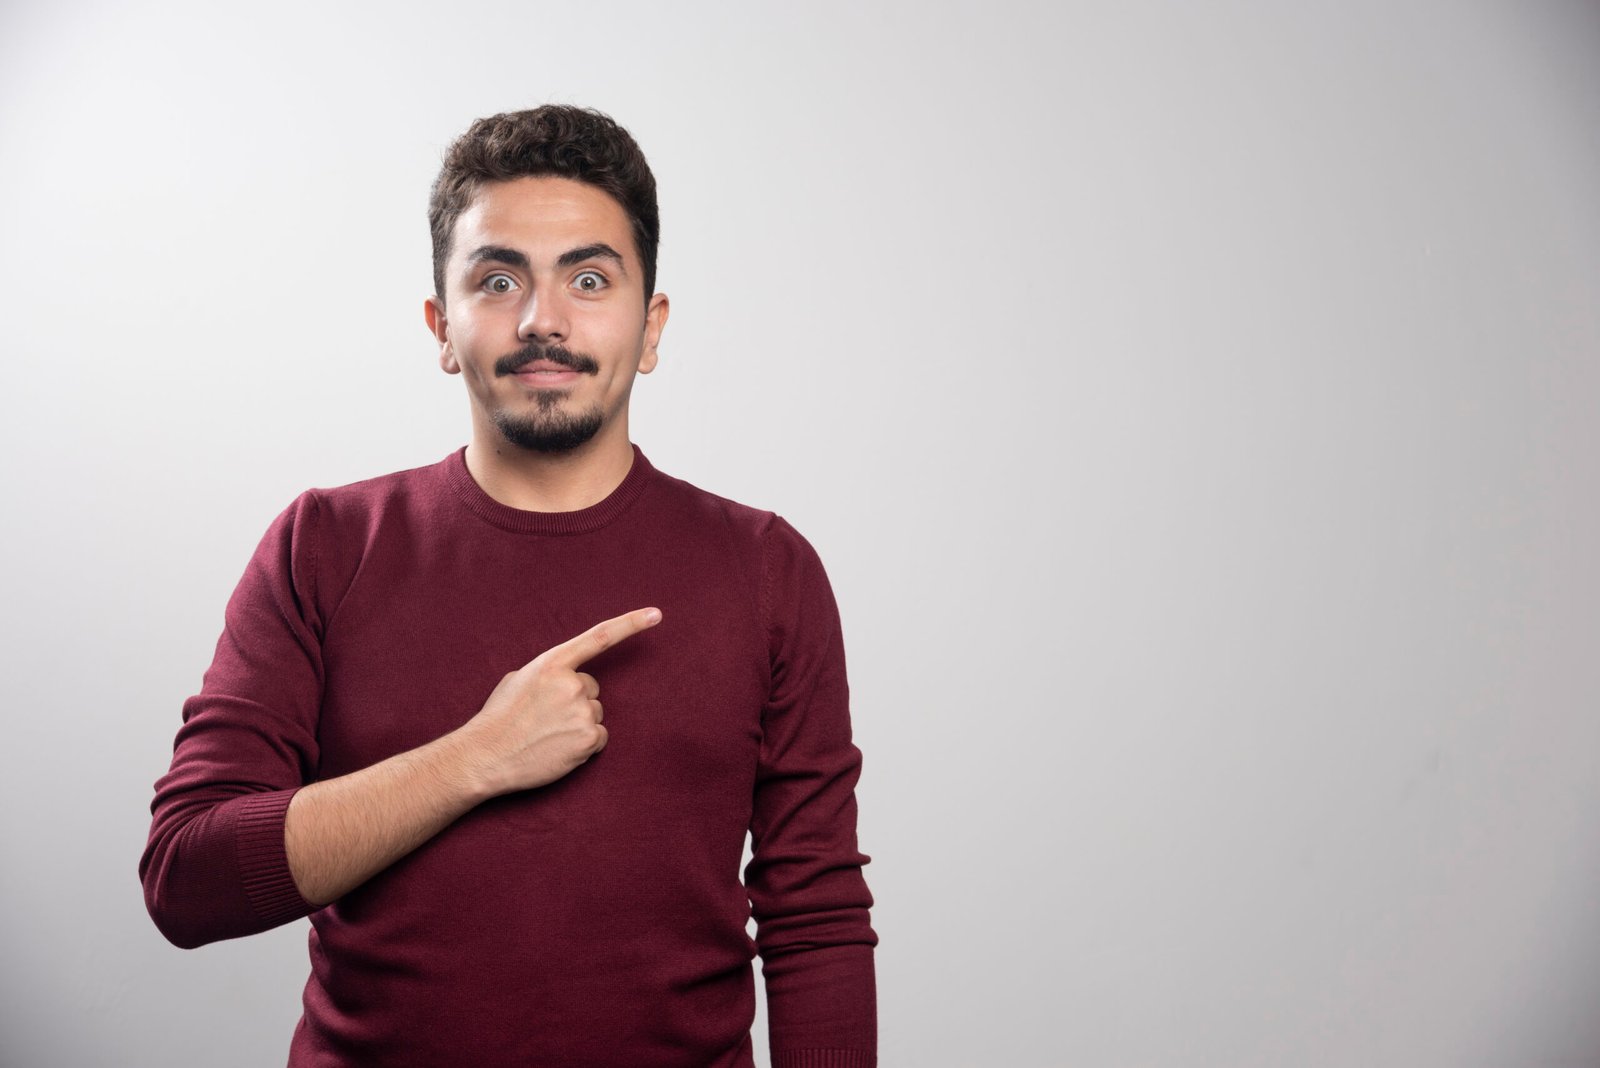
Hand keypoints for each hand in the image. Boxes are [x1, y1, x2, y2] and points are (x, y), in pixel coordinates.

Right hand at [454, 607, 661, 798]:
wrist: (484, 756)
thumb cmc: (497, 718)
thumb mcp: (518, 679)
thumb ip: (548, 673)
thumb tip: (563, 679)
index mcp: (552, 663)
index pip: (600, 637)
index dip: (631, 623)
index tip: (656, 614)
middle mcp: (572, 684)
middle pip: (591, 690)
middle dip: (574, 702)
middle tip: (545, 718)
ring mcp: (582, 712)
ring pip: (594, 715)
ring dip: (577, 725)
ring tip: (546, 735)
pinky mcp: (588, 739)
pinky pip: (598, 738)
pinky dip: (582, 746)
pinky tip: (557, 749)